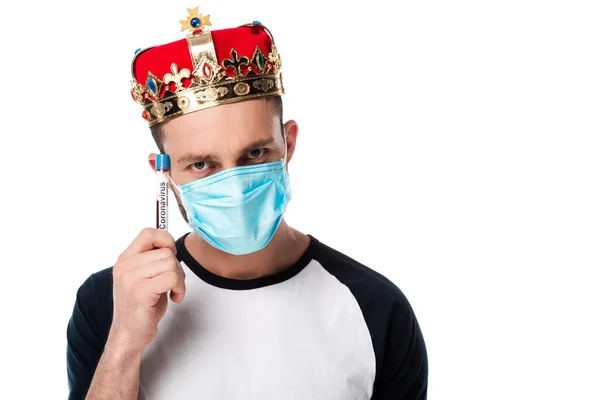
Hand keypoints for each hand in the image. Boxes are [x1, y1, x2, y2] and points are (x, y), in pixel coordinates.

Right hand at [108, 228, 185, 352]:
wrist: (129, 335)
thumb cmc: (142, 307)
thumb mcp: (144, 277)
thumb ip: (153, 260)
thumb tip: (170, 244)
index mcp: (125, 259)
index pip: (148, 233)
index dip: (166, 240)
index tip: (171, 257)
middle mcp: (125, 266)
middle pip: (166, 251)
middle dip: (177, 267)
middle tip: (174, 283)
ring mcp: (131, 278)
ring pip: (170, 262)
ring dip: (180, 279)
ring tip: (173, 291)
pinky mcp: (140, 291)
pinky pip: (171, 277)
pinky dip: (180, 288)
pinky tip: (175, 298)